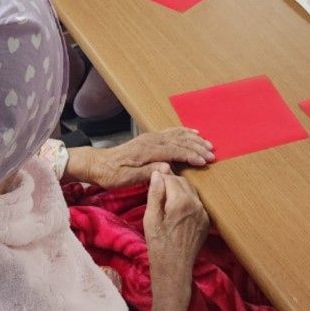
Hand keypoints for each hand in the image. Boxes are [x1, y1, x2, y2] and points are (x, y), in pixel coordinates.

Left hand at [69, 128, 214, 188]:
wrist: (97, 163)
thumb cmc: (111, 174)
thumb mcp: (126, 179)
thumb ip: (148, 173)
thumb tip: (167, 168)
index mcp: (146, 150)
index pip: (174, 151)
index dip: (190, 155)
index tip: (204, 161)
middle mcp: (150, 140)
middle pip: (179, 141)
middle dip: (197, 147)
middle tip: (212, 155)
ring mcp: (150, 137)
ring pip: (177, 135)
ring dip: (193, 139)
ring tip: (208, 144)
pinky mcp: (149, 138)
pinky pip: (171, 132)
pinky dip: (184, 132)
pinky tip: (193, 132)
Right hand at [143, 170, 209, 284]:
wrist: (174, 269)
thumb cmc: (159, 246)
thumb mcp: (151, 219)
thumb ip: (154, 194)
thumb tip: (157, 173)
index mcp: (181, 201)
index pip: (170, 177)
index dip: (160, 179)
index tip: (153, 184)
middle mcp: (196, 204)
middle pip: (182, 181)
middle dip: (170, 183)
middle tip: (158, 193)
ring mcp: (204, 213)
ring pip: (191, 191)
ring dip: (179, 191)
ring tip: (166, 201)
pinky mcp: (206, 220)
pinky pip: (197, 203)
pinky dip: (187, 201)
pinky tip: (177, 211)